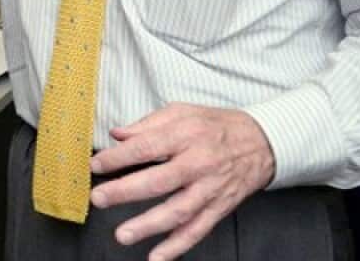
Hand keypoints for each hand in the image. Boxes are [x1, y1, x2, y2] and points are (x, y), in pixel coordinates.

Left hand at [87, 103, 275, 260]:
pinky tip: (157, 257)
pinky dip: (177, 246)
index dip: (119, 157)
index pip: (147, 147)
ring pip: (178, 211)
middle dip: (126, 191)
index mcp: (186, 135)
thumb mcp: (182, 113)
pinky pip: (197, 230)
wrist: (262, 143)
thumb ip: (147, 124)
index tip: (96, 165)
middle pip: (160, 181)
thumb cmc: (215, 126)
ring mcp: (210, 189)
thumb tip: (116, 134)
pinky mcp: (219, 208)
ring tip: (123, 234)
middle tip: (99, 198)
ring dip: (149, 225)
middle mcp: (199, 164)